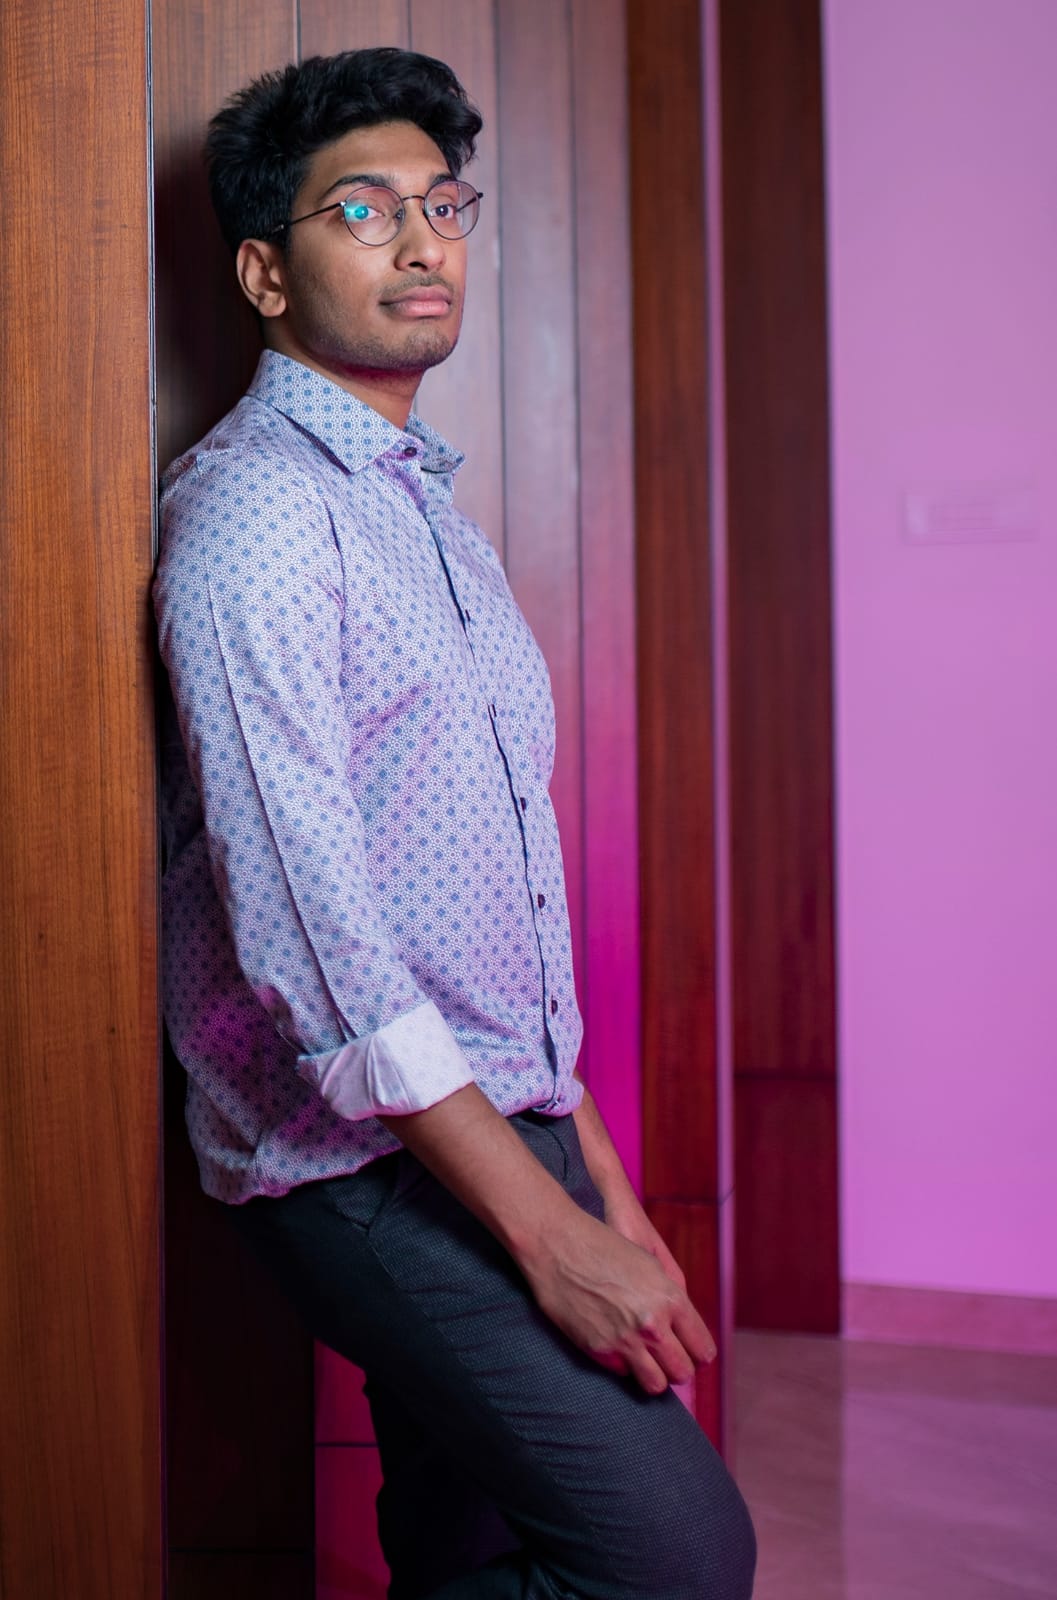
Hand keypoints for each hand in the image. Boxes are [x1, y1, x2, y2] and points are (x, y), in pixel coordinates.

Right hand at [520, 1207, 716, 1395]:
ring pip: (656, 1385)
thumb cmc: (604, 1247)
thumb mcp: (650, 1264)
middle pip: (683, 1372)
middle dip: (678, 1368)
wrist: (559, 1244)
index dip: (698, 1352)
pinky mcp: (600, 1350)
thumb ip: (670, 1298)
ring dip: (654, 1376)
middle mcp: (653, 1325)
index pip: (702, 1348)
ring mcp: (626, 1340)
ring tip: (646, 1362)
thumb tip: (683, 1326)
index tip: (693, 1353)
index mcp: (670, 1299)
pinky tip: (616, 1346)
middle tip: (668, 1359)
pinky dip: (623, 1365)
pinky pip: (624, 1374)